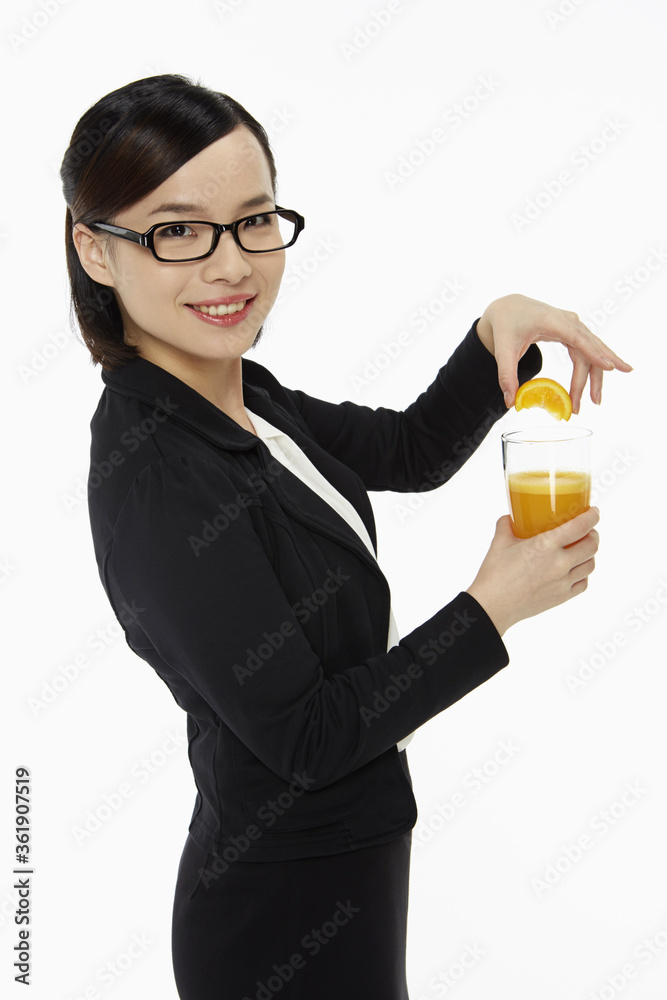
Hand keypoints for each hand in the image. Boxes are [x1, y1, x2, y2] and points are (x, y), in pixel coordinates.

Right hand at [465, 508, 599, 636]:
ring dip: (590, 554)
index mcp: (545, 545)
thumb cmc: (495, 575)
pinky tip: (574, 569)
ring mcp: (563, 582)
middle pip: (591, 545)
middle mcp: (559, 564)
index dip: (592, 517)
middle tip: (587, 531)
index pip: (580, 527)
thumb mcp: (499, 543)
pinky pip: (583, 582)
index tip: (594, 512)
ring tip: (581, 549)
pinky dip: (583, 573)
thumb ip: (506, 526)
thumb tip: (511, 518)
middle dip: (593, 535)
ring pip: (590, 564)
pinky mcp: (562, 597)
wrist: (493, 605)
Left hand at [476, 293, 632, 413]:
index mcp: (551, 320)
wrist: (508, 308)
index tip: (609, 367)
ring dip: (597, 374)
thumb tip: (510, 403)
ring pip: (593, 349)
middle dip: (593, 376)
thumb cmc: (506, 325)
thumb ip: (506, 376)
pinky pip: (589, 348)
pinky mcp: (573, 331)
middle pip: (588, 349)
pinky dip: (598, 362)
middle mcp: (567, 320)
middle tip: (594, 402)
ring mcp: (573, 325)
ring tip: (597, 399)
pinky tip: (608, 373)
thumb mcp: (503, 350)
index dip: (593, 353)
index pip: (577, 338)